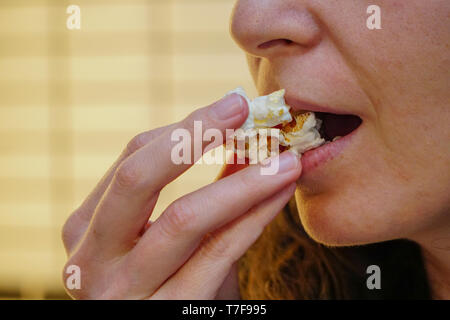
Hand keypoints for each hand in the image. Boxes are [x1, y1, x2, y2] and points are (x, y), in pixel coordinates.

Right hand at [61, 94, 301, 298]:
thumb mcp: (176, 238)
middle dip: (193, 134)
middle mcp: (91, 259)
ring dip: (242, 182)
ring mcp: (123, 292)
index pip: (132, 161)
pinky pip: (217, 254)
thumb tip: (245, 137)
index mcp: (87, 229)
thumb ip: (205, 191)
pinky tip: (279, 193)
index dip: (184, 128)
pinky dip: (253, 217)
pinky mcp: (168, 313)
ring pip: (184, 219)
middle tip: (241, 108)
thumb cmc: (174, 284)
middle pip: (137, 178)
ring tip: (284, 158)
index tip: (232, 108)